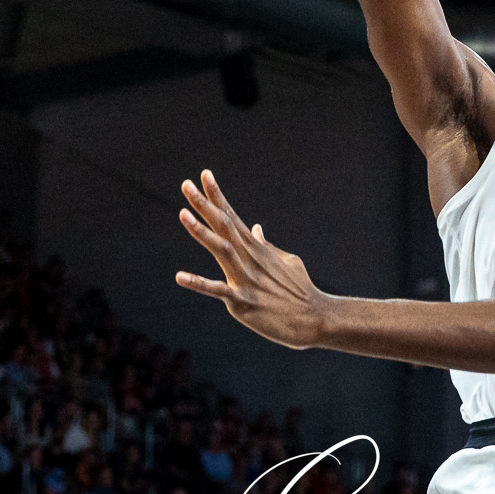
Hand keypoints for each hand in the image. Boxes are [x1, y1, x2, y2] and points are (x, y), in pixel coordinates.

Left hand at [175, 169, 327, 348]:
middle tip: (185, 184)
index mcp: (256, 249)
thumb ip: (266, 245)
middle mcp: (250, 258)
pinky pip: (218, 291)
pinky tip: (180, 276)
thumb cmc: (300, 290)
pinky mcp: (243, 302)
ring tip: (183, 214)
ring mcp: (246, 279)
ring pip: (221, 249)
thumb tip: (255, 228)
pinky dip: (198, 283)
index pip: (232, 216)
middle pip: (223, 225)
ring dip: (201, 232)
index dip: (217, 196)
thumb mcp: (286, 261)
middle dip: (204, 204)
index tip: (203, 175)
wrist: (315, 318)